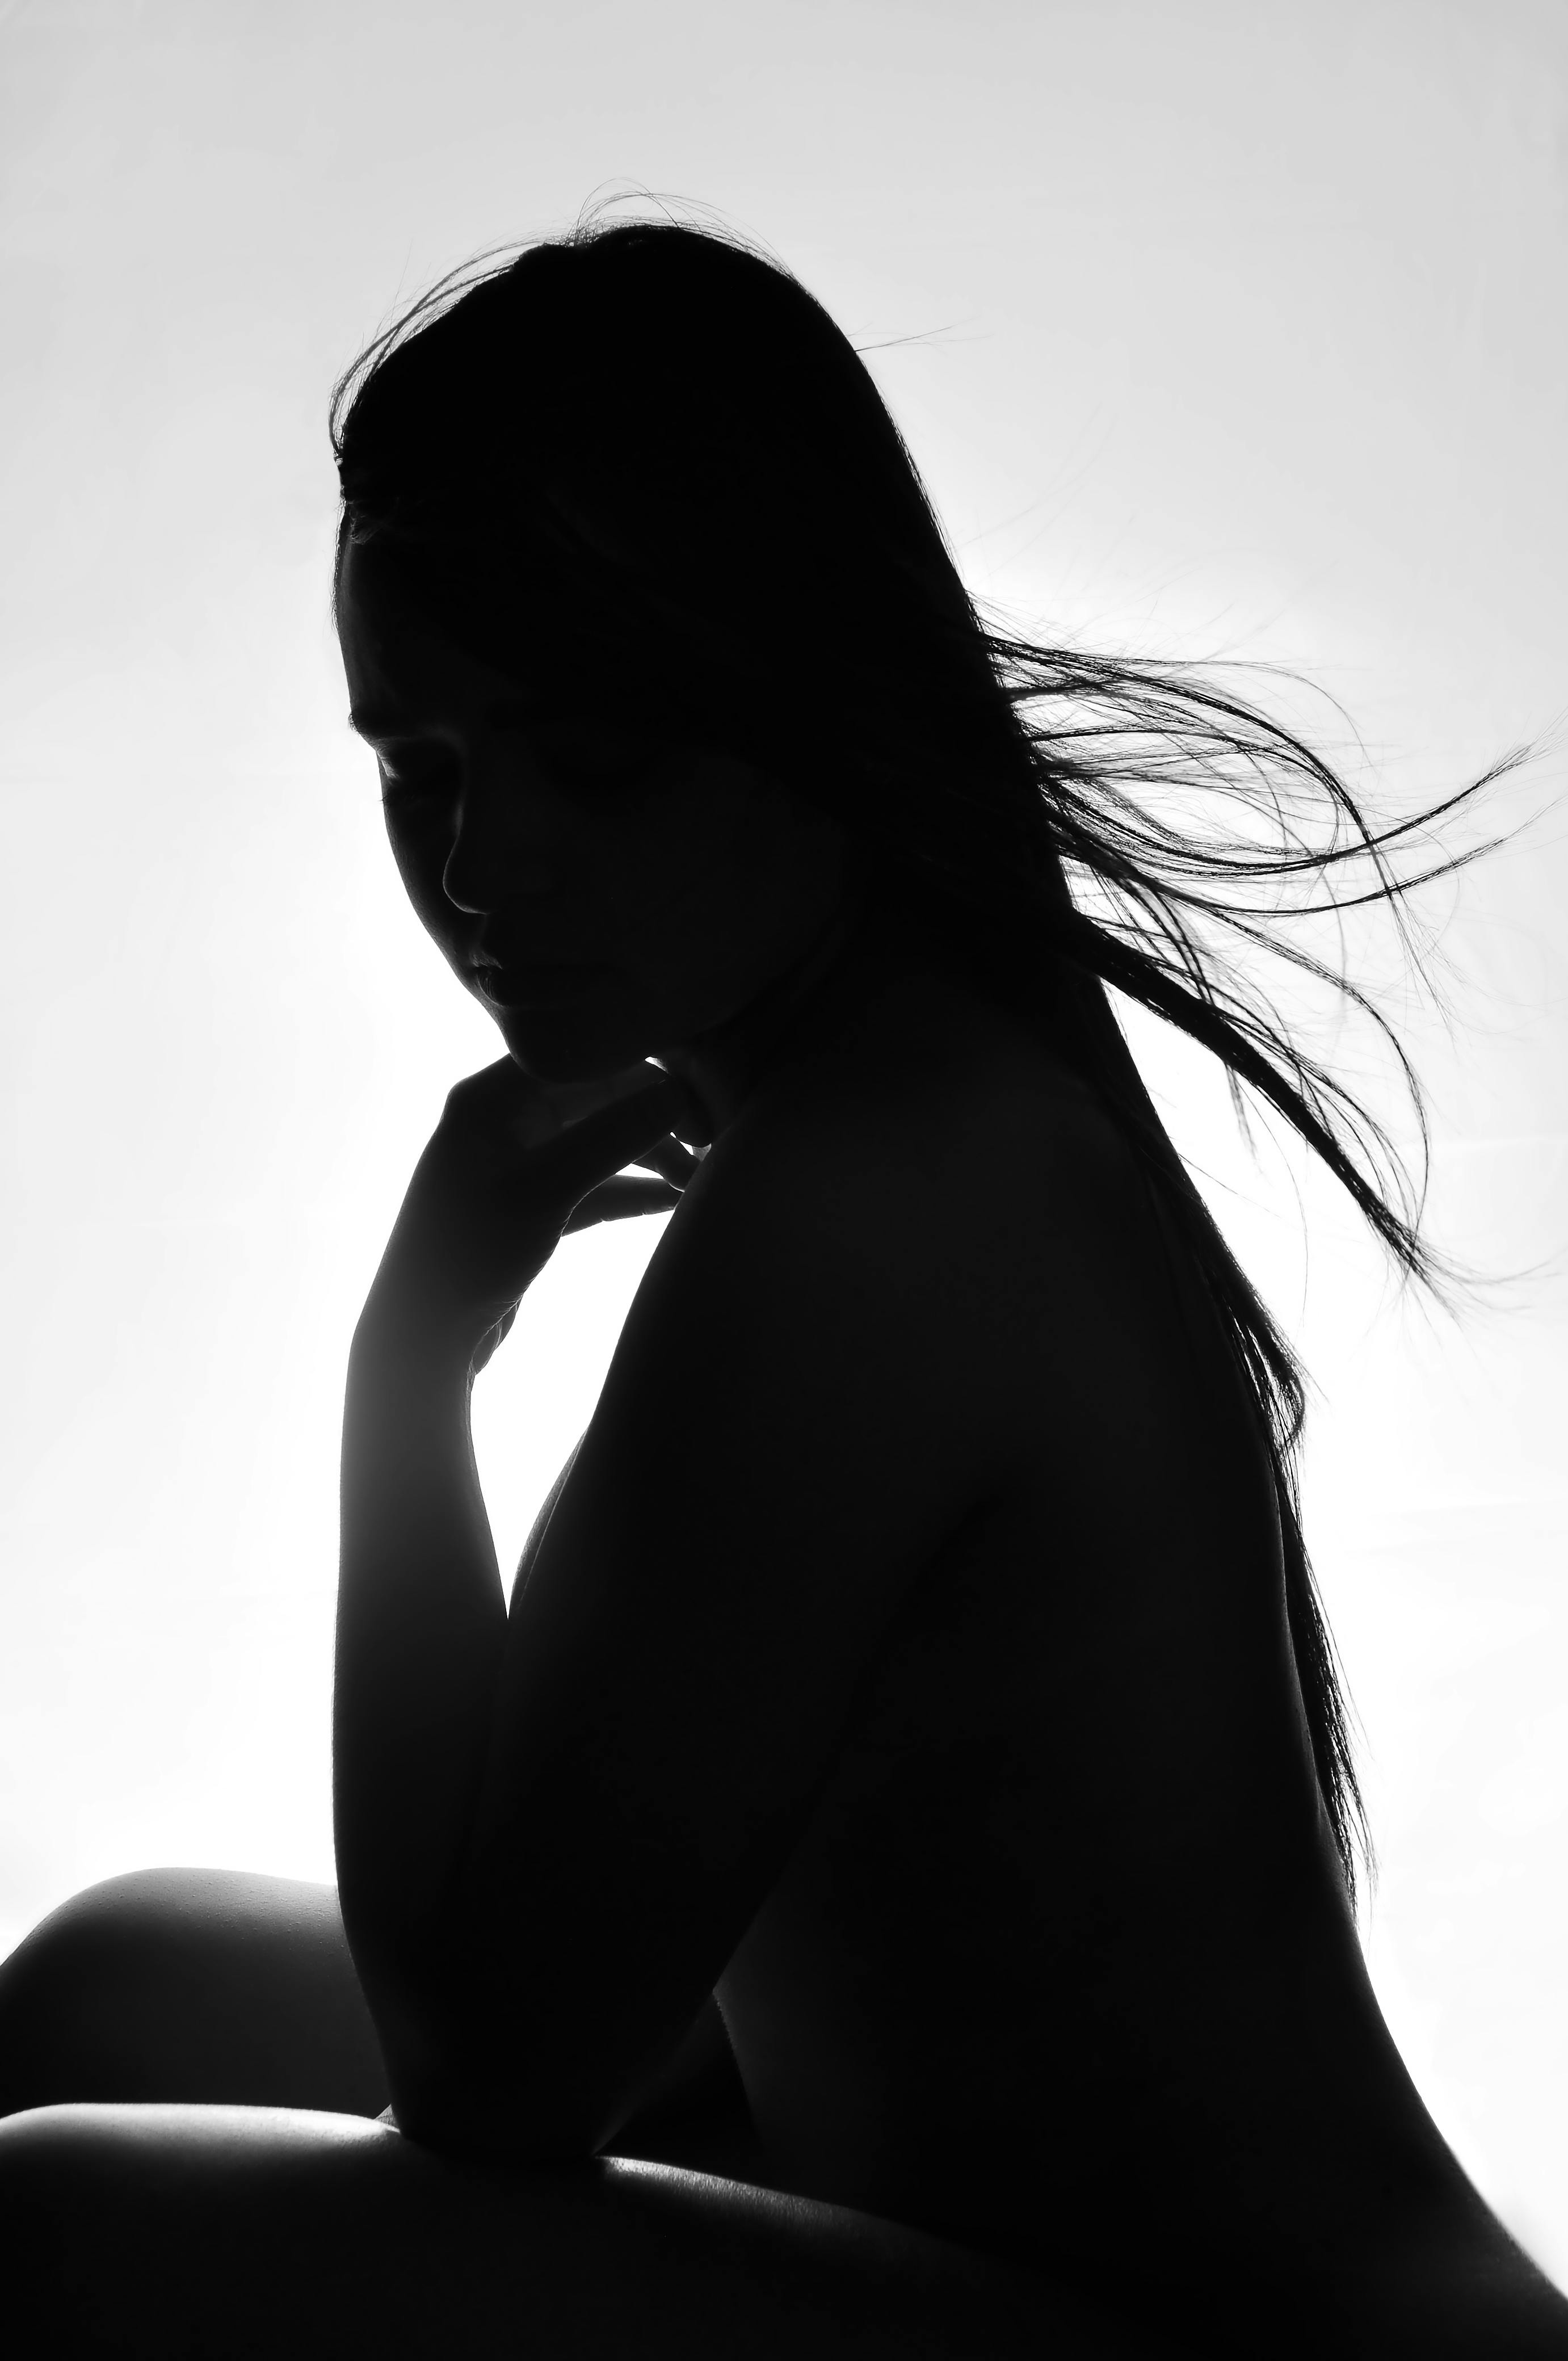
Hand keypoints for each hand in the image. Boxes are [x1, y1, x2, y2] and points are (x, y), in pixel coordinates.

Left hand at [361, 1056, 707, 1361]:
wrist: (422, 1338)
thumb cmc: (468, 1254)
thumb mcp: (545, 1190)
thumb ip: (611, 1138)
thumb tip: (677, 1095)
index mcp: (489, 1098)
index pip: (578, 1059)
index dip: (639, 1070)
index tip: (697, 1091)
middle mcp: (501, 1122)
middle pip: (595, 1100)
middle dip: (652, 1117)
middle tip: (711, 1139)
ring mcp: (517, 1165)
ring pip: (598, 1144)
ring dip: (648, 1156)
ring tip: (702, 1177)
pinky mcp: (531, 1209)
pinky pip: (591, 1185)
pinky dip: (629, 1190)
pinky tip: (673, 1200)